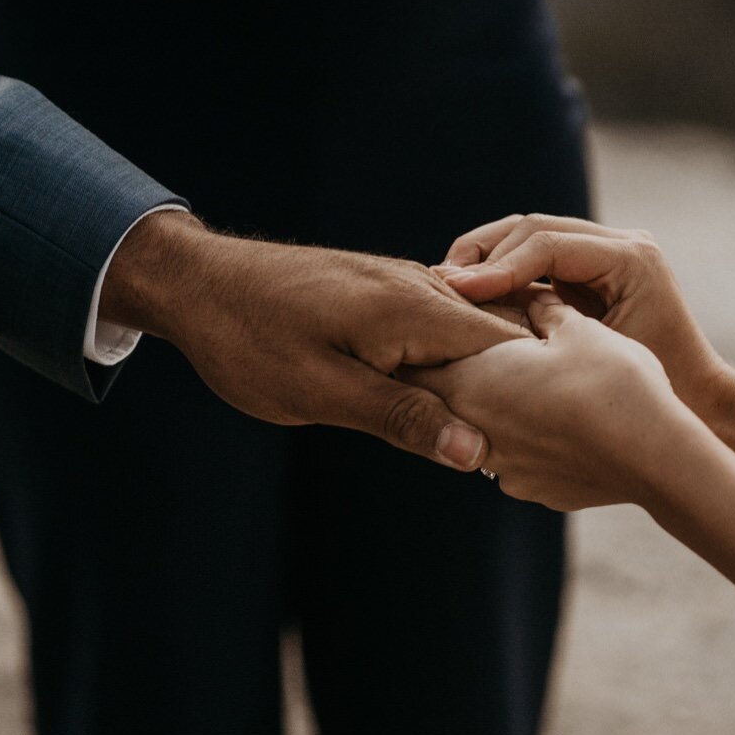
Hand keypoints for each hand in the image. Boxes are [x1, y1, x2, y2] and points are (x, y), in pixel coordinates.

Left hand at [99, 212, 531, 468]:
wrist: (195, 283)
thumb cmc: (249, 340)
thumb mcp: (322, 393)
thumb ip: (402, 418)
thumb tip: (477, 450)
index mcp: (413, 308)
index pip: (509, 347)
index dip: (531, 394)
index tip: (538, 441)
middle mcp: (418, 287)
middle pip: (498, 339)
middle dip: (514, 389)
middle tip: (527, 448)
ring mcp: (402, 284)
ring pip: (470, 335)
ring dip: (482, 380)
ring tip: (497, 431)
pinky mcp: (383, 292)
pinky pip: (438, 328)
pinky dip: (449, 363)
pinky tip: (445, 399)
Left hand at [405, 296, 695, 511]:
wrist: (656, 455)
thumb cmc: (612, 381)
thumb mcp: (575, 327)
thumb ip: (538, 309)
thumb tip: (527, 299)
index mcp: (470, 380)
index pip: (417, 359)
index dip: (428, 338)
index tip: (444, 322)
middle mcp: (472, 429)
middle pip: (444, 396)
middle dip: (457, 372)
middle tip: (483, 348)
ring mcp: (501, 467)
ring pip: (478, 429)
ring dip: (492, 408)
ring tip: (525, 386)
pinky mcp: (532, 489)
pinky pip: (514, 458)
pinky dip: (524, 439)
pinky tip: (555, 424)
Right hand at [435, 213, 734, 435]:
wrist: (708, 408)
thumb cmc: (665, 395)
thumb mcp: (602, 362)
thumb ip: (547, 327)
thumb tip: (478, 308)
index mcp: (631, 258)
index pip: (545, 243)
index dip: (495, 266)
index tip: (455, 291)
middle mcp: (622, 243)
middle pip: (531, 227)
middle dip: (481, 254)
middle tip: (439, 285)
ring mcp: (608, 250)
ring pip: (529, 235)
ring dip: (485, 259)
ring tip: (446, 288)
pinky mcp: (593, 268)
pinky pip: (537, 257)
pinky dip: (501, 272)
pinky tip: (470, 296)